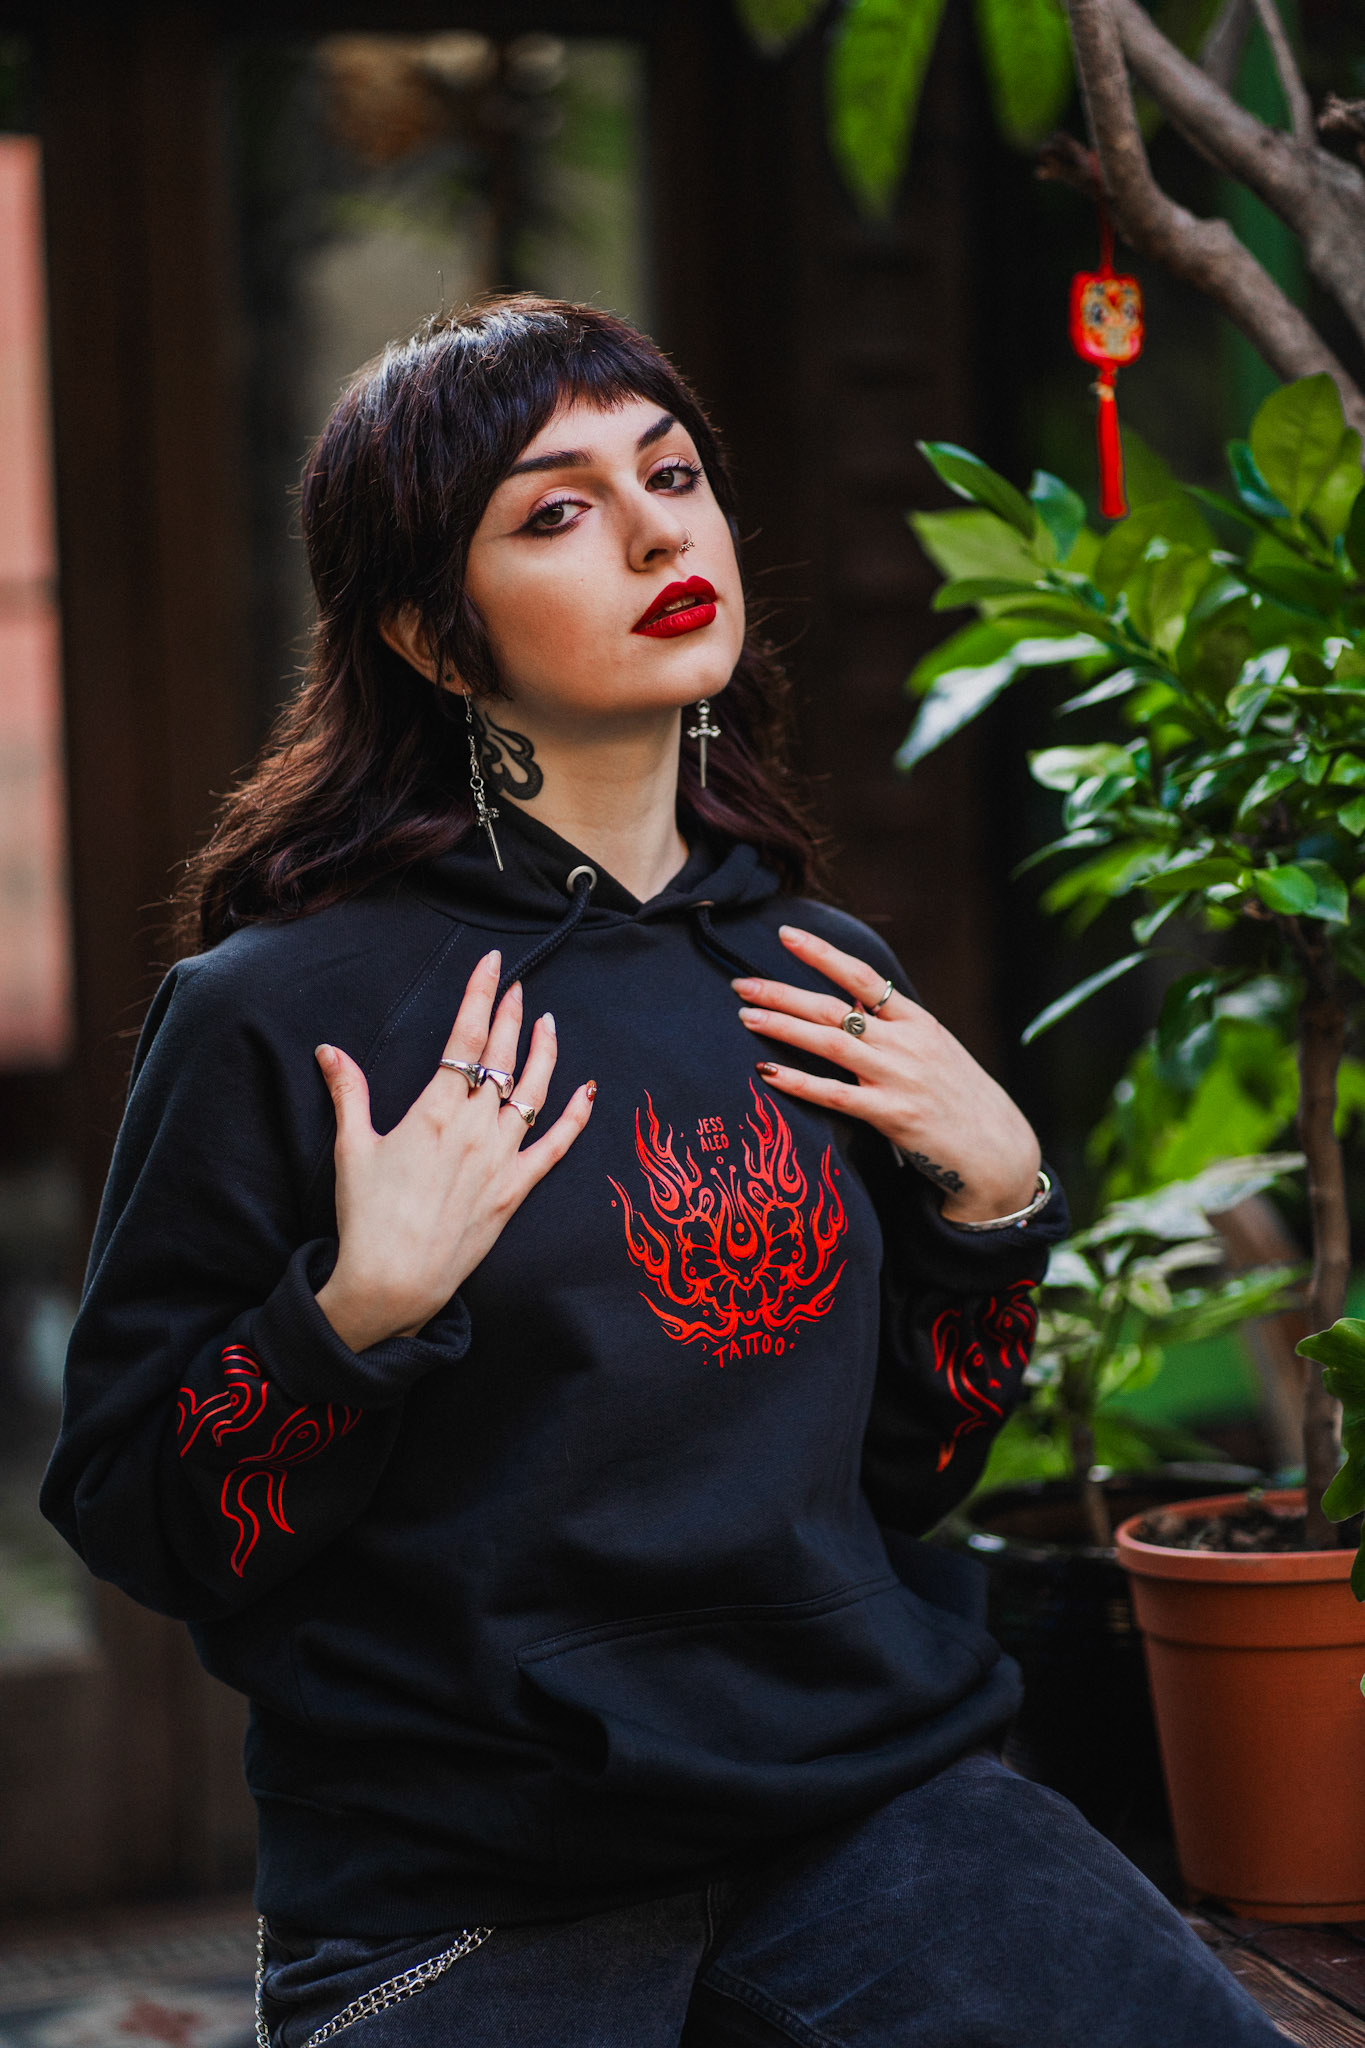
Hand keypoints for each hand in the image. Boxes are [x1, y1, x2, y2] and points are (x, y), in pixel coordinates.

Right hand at [313, 950, 594, 1350]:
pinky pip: (556, 1145)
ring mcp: (501, 1158)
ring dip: (545, 1052)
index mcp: (436, 1110)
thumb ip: (348, 1093)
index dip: (481, 995)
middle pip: (504, 1056)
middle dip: (512, 1015)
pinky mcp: (516, 1189)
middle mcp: (476, 1127)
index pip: (466, 1037)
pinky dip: (575, 1115)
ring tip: (549, 1023)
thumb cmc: (368, 1215)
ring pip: (535, 1091)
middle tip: (519, 985)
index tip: (493, 965)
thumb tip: (328, 1050)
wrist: (394, 1279)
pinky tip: (587, 1091)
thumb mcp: (352, 1147)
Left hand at [733, 925, 1040, 1223]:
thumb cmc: (962, 1103)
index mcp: (918, 1022)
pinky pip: (836, 1094)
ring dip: (783, 1026)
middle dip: (783, 992)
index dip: (822, 953)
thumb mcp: (936, 1054)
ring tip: (745, 1016)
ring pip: (830, 1042)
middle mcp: (907, 1044)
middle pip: (834, 1007)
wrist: (1000, 1155)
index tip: (786, 935)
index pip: (863, 976)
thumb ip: (896, 1031)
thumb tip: (853, 1007)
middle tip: (741, 983)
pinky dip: (799, 1081)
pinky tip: (767, 1073)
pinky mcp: (893, 1116)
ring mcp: (899, 1079)